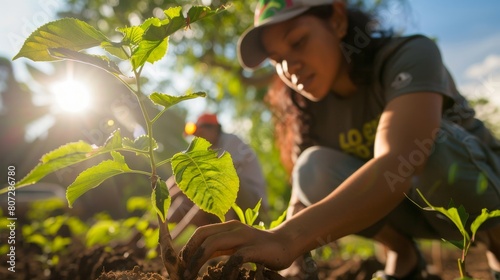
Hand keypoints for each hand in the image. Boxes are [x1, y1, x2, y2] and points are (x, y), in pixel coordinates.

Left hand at [179, 220, 295, 278]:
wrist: (286, 244)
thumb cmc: (258, 248)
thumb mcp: (235, 245)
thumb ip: (219, 247)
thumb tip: (195, 257)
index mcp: (227, 226)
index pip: (201, 232)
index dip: (188, 247)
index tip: (183, 265)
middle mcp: (234, 227)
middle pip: (203, 236)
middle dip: (190, 254)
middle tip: (184, 272)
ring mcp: (245, 237)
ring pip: (214, 243)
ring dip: (199, 260)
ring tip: (194, 276)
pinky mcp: (255, 249)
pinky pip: (235, 258)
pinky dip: (225, 270)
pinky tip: (223, 278)